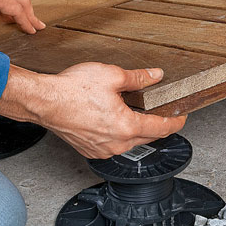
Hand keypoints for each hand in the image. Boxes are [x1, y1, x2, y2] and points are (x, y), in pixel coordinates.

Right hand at [0, 63, 186, 158]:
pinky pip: (113, 144)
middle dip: (156, 124)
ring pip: (130, 142)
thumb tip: (155, 76)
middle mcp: (116, 144)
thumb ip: (138, 78)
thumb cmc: (72, 90)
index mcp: (126, 127)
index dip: (175, 121)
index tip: (181, 117)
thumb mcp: (112, 75)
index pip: (162, 128)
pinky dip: (119, 134)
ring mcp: (102, 150)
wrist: (44, 101)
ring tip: (134, 111)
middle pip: (147, 137)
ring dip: (136, 129)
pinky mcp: (90, 150)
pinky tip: (113, 119)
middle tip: (160, 110)